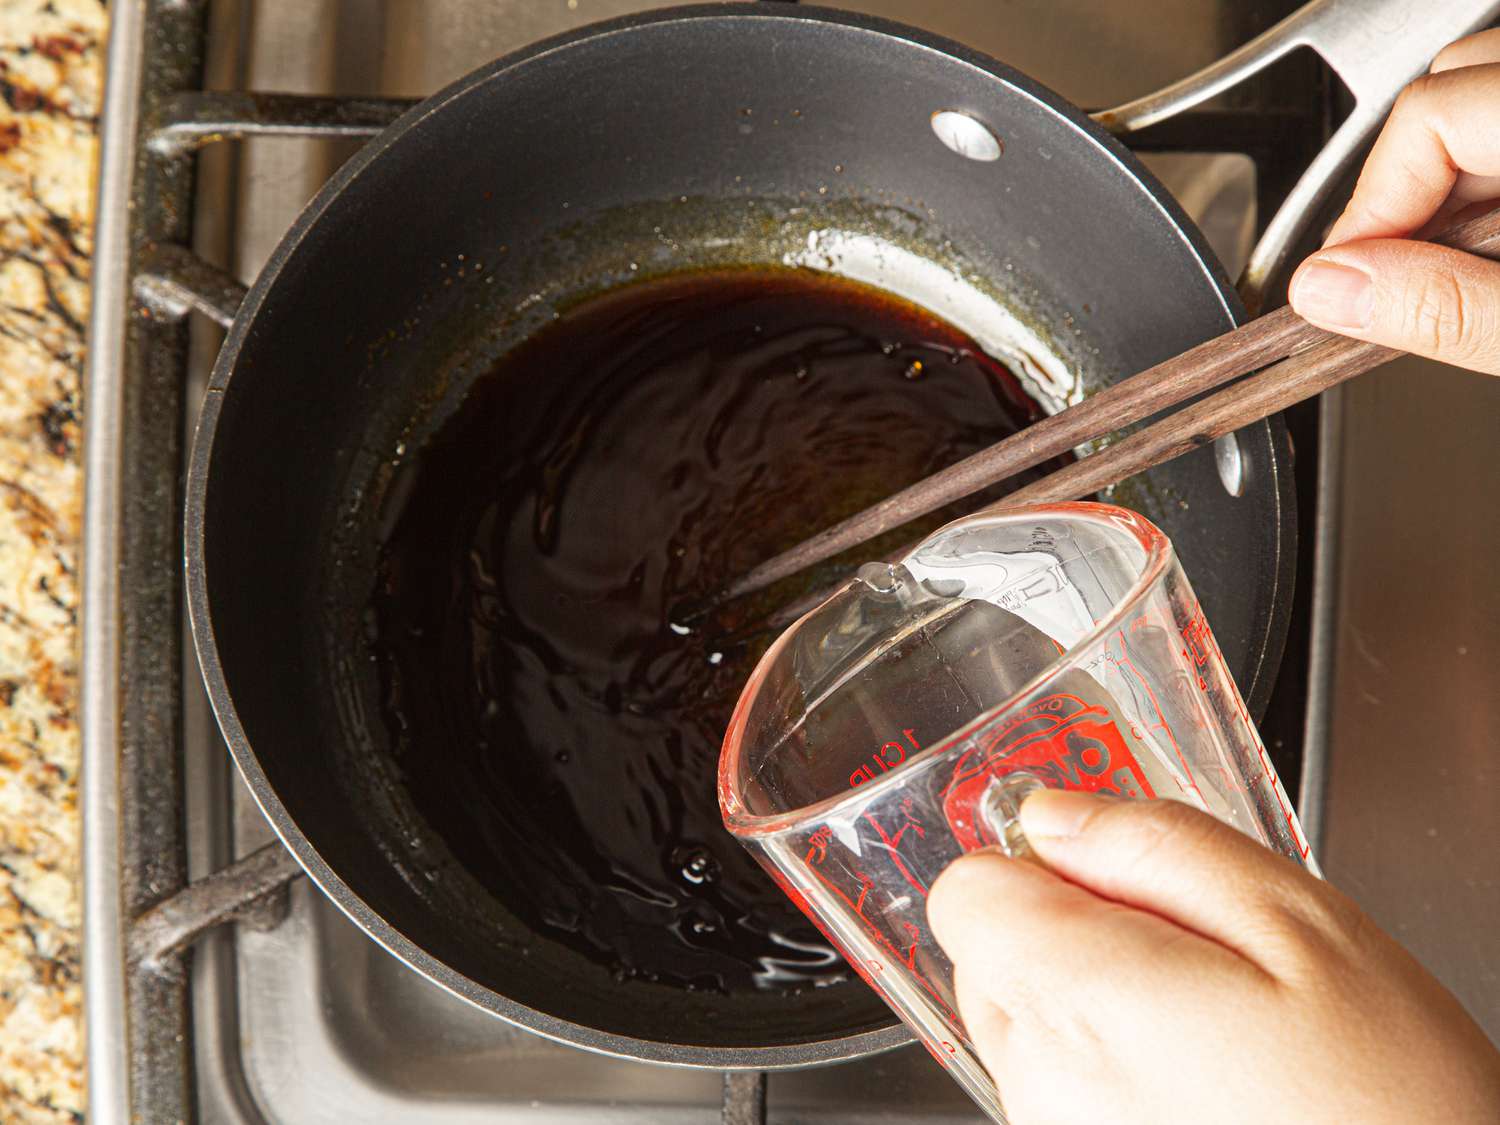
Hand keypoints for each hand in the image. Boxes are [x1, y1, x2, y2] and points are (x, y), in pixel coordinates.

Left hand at [926, 791, 1499, 1124]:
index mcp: (1078, 996)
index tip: (1113, 878)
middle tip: (1195, 956)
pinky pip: (1062, 1087)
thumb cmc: (1389, 1100)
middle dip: (1074, 930)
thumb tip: (1053, 814)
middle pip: (993, 954)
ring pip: (1027, 1020)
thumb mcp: (1299, 923)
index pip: (966, 892)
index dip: (1037, 866)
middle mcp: (1041, 1079)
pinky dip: (1113, 1067)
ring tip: (1215, 1028)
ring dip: (1098, 1003)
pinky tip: (1206, 1079)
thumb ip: (1154, 846)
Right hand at [1289, 30, 1499, 373]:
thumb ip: (1443, 309)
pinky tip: (1494, 247)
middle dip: (1403, 192)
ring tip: (1458, 269)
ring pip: (1478, 97)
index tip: (1350, 282)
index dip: (1372, 206)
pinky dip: (1486, 178)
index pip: (1427, 116)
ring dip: (1444, 185)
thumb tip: (1328, 290)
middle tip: (1395, 279)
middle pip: (1444, 94)